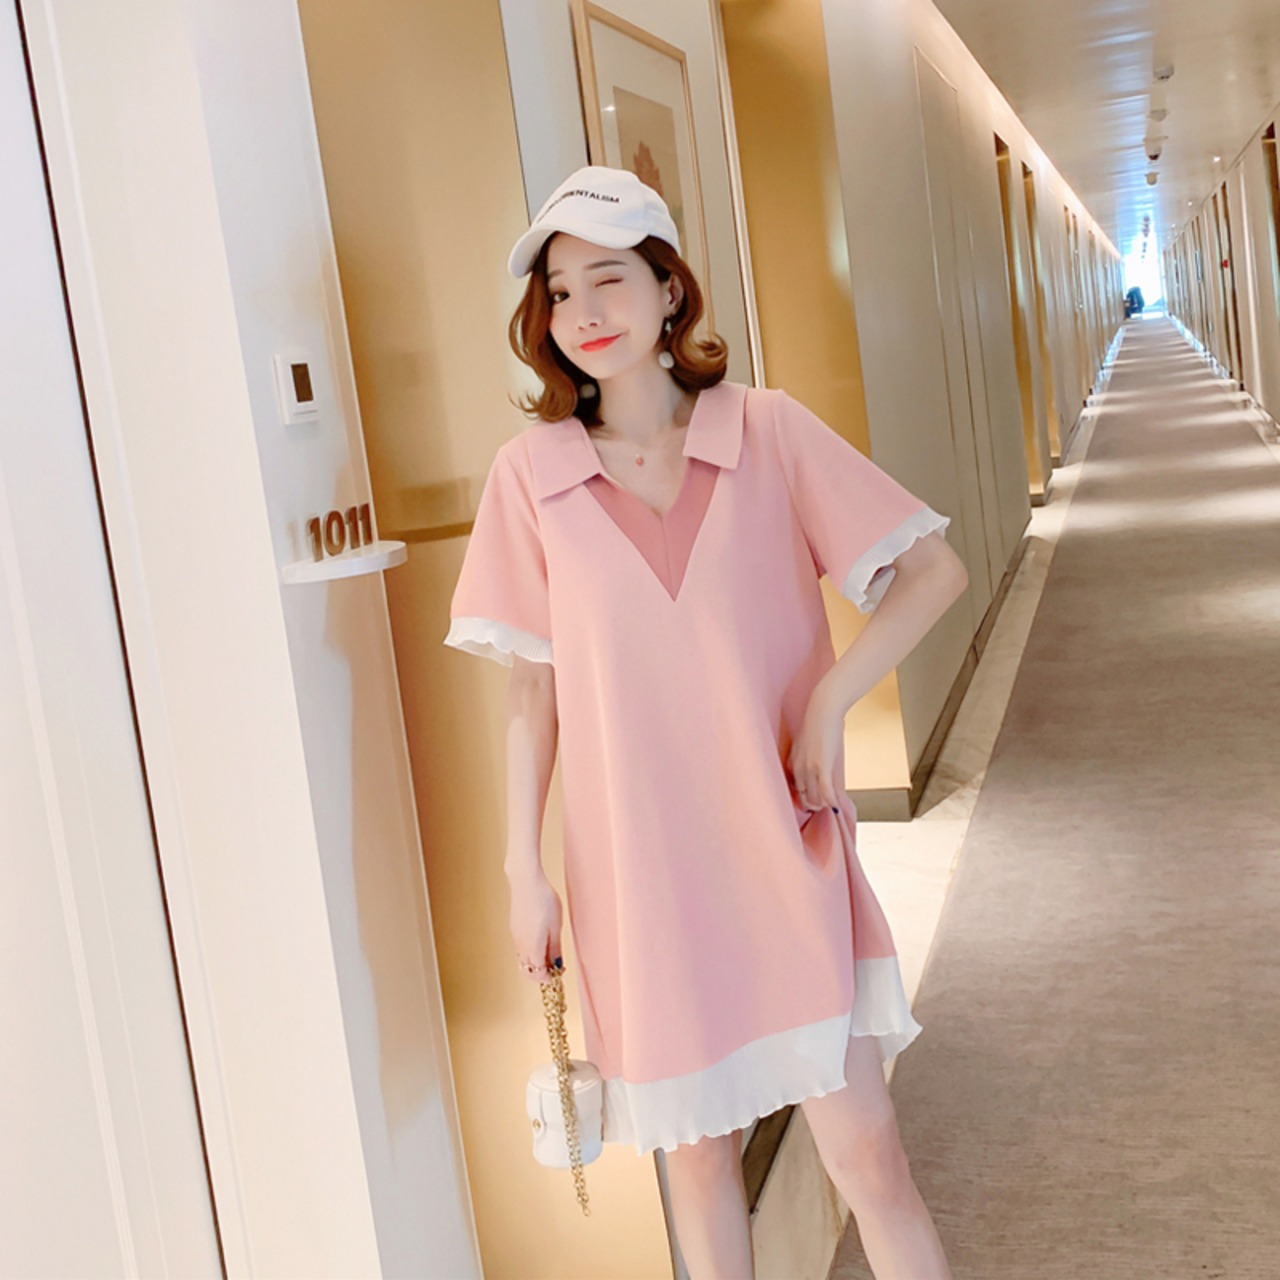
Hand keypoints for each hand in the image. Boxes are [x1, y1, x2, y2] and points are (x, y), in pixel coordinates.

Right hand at [508, 868, 563, 982]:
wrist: (526, 881)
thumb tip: (556, 965)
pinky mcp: (514, 927)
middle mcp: (521, 945)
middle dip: (540, 973)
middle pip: (527, 970)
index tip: (558, 973)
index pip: (537, 974)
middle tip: (554, 966)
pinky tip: (541, 939)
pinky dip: (530, 951)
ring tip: (550, 951)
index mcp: (532, 947)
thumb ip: (555, 948)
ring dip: (535, 961)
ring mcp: (515, 936)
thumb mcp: (556, 926)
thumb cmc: (544, 901)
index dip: (548, 978)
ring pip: (523, 959)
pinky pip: (521, 947)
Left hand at [788, 685, 844, 810]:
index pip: (796, 790)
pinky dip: (831, 801)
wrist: (823, 710)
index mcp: (793, 763)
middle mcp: (798, 768)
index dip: (806, 799)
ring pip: (814, 798)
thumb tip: (820, 765)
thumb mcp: (809, 743)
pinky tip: (836, 805)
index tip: (814, 803)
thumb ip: (811, 756)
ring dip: (824, 805)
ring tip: (833, 807)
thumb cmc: (819, 723)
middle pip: (804, 797)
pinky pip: (825, 791)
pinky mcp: (821, 766)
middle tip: (826, 808)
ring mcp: (808, 768)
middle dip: (815, 805)